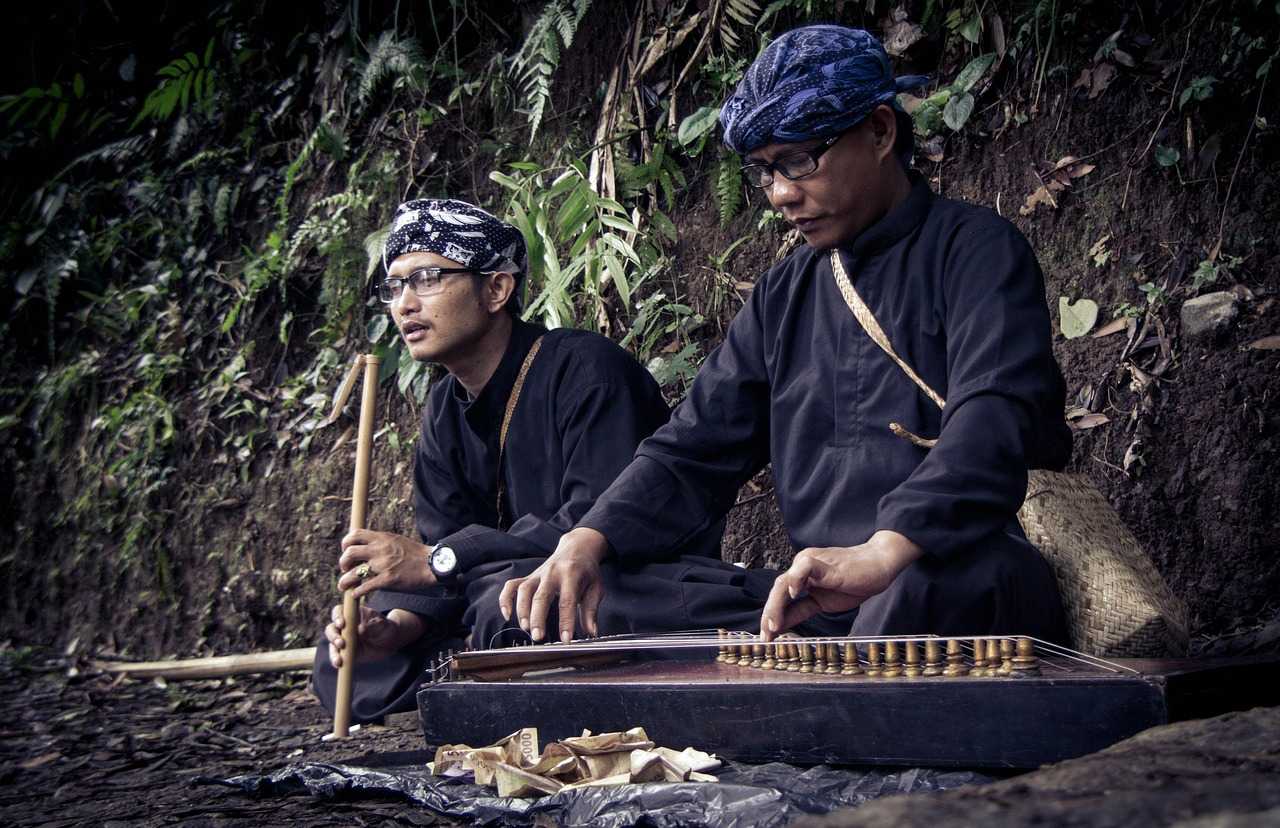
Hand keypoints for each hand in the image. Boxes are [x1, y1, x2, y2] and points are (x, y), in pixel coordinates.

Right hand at [325, 605, 425, 668]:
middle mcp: (343, 627)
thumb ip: (372, 625)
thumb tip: (360, 630)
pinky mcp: (345, 653)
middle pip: (331, 629)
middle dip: (333, 636)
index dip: (337, 617)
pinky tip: (339, 665)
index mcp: (351, 615)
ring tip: (338, 660)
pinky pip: (337, 656)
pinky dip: (336, 660)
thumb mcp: (381, 624)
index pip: (338, 612)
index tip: (342, 624)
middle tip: (341, 643)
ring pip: (332, 644)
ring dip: (333, 652)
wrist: (389, 642)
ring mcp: (343, 640)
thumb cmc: (384, 627)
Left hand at [338, 529, 434, 598]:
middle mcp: (379, 550)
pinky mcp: (387, 580)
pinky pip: (364, 587)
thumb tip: (365, 545)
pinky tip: (355, 595)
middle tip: (345, 569)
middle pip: (349, 553)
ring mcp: (382, 565)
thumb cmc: (415, 554)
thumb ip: (380, 542)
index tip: (346, 551)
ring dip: (344, 581)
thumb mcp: (396, 540)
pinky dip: (356, 592)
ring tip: (343, 585)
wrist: (431, 564)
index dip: (346, 543)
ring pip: (353, 572)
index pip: (355, 534)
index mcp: (382, 538)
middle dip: (343, 562)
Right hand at [498, 527, 608, 642]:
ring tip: (525, 628)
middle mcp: (551, 573)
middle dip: (538, 618)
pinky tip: (507, 615)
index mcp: (571, 575)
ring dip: (522, 610)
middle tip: (538, 637)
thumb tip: (591, 632)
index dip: (566, 622)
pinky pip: (511, 586)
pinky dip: (506, 599)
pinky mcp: (528, 577)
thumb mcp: (596, 588)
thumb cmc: (587, 571)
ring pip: (524, 591)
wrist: (577, 548)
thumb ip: (591, 611)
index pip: (567, 601)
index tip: (566, 640)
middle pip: (541, 596)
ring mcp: (537, 574)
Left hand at [761, 530, 923, 639]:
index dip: (772, 617)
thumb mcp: (823, 604)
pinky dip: (795, 580)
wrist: (879, 565)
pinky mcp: (822, 563)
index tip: (767, 638)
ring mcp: (810, 562)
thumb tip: (781, 626)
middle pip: (777, 590)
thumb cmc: (854, 582)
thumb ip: (801, 611)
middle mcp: (800, 567)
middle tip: (766, 636)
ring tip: (773, 625)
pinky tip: (793, 594)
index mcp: (800, 577)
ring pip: (784, 582)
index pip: (780, 598)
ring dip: (776, 605)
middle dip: (769, 614)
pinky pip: (803, 568)